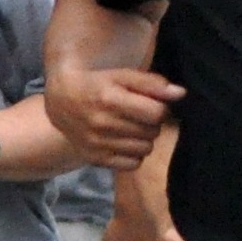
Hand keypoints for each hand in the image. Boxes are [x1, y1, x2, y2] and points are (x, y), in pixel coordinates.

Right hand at [45, 69, 179, 169]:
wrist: (60, 100)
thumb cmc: (96, 84)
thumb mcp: (122, 76)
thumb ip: (152, 84)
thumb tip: (181, 94)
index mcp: (110, 99)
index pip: (157, 113)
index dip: (160, 108)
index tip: (151, 104)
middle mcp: (102, 124)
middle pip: (152, 132)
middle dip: (151, 122)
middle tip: (139, 114)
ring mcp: (98, 144)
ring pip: (145, 149)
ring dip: (143, 138)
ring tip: (131, 127)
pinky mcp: (95, 159)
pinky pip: (132, 164)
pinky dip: (133, 154)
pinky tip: (123, 141)